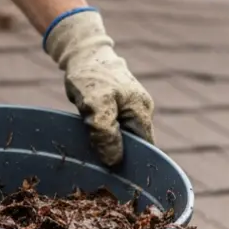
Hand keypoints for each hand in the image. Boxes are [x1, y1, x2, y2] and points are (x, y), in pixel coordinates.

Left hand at [44, 9, 154, 166]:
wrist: (82, 52)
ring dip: (110, 146)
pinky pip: (115, 128)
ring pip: (124, 136)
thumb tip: (114, 161)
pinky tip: (91, 140)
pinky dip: (104, 136)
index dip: (134, 163)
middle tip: (100, 169)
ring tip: (93, 155)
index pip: (147, 148)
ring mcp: (130, 107)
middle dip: (120, 156)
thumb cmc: (90, 77)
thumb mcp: (96, 105)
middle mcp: (141, 110)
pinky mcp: (118, 106)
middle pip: (136, 144)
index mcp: (141, 111)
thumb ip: (106, 133)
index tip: (118, 176)